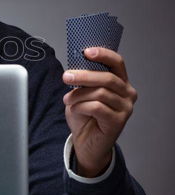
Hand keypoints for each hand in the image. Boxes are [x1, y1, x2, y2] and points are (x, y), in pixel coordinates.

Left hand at [62, 47, 137, 176]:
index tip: (86, 52)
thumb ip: (84, 80)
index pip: (117, 63)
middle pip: (107, 78)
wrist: (86, 142)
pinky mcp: (118, 121)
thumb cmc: (84, 115)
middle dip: (83, 75)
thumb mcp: (82, 93)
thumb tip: (75, 66)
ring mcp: (125, 108)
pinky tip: (75, 109)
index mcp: (120, 82)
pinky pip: (97, 107)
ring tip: (67, 100)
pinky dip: (81, 106)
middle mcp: (127, 93)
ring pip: (100, 93)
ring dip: (78, 95)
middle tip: (66, 77)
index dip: (103, 55)